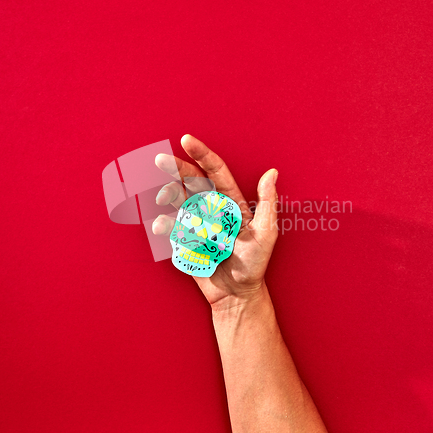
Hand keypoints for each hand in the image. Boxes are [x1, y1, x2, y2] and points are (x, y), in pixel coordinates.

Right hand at [152, 135, 278, 310]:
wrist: (237, 293)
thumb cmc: (254, 263)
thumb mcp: (267, 233)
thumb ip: (267, 203)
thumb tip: (272, 172)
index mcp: (230, 202)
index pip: (215, 172)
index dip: (202, 155)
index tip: (186, 140)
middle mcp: (211, 208)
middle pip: (192, 181)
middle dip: (177, 168)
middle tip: (161, 159)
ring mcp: (196, 222)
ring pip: (178, 200)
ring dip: (168, 194)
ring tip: (163, 196)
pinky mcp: (184, 239)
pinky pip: (171, 227)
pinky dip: (164, 223)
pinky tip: (160, 224)